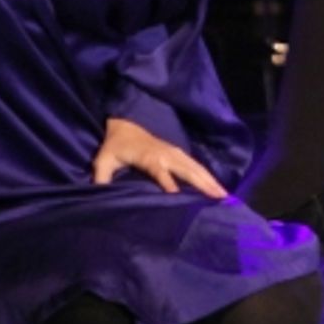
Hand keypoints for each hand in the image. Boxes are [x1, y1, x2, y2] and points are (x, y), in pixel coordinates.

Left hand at [92, 117, 226, 198]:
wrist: (125, 125)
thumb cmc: (114, 146)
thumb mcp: (103, 161)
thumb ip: (101, 178)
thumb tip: (99, 196)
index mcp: (147, 157)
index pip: (159, 171)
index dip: (167, 182)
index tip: (178, 195)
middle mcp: (164, 154)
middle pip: (186, 168)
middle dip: (202, 182)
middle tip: (219, 198)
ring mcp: (173, 152)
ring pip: (194, 167)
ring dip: (209, 180)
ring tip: (224, 195)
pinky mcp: (177, 154)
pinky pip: (194, 165)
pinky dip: (207, 175)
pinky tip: (217, 187)